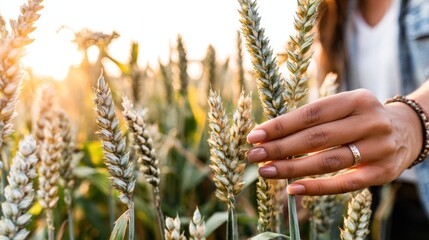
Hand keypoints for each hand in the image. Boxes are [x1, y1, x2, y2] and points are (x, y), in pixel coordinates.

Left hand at [247, 89, 422, 194]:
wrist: (408, 131)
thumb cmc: (361, 118)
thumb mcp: (344, 107)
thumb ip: (315, 119)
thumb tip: (270, 135)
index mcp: (356, 100)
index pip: (311, 114)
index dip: (280, 126)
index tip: (255, 136)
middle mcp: (369, 121)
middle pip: (316, 138)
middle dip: (280, 147)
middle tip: (253, 155)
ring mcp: (378, 148)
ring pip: (327, 161)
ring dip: (292, 168)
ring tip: (265, 171)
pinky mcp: (382, 173)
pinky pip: (344, 184)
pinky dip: (317, 188)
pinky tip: (293, 189)